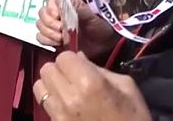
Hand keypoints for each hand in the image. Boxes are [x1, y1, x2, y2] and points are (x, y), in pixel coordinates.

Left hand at [34, 51, 150, 120]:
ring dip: (51, 84)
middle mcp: (69, 96)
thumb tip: (79, 57)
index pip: (63, 57)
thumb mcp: (126, 87)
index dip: (72, 59)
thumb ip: (100, 68)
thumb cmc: (133, 117)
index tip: (80, 66)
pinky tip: (66, 105)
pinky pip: (43, 104)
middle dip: (59, 69)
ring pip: (39, 86)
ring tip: (65, 90)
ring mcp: (59, 113)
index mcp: (89, 82)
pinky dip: (51, 100)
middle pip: (47, 69)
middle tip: (72, 77)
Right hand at [37, 0, 117, 58]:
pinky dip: (46, 41)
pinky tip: (57, 43)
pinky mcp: (52, 39)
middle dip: (50, 23)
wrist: (105, 45)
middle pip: (42, 13)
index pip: (50, 0)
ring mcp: (54, 26)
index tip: (58, 16)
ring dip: (48, 32)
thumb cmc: (101, 27)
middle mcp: (58, 13)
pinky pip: (40, 37)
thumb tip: (66, 1)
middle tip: (61, 30)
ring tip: (61, 38)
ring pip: (40, 25)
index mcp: (67, 4)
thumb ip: (79, 8)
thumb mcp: (93, 16)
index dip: (51, 8)